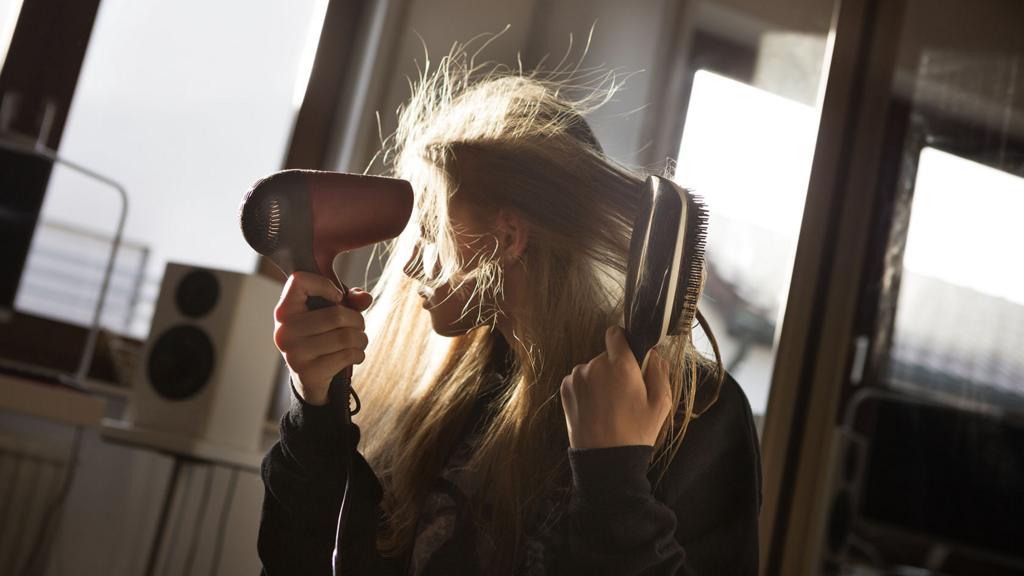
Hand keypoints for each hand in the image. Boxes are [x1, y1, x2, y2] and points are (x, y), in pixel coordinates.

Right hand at [272, 272, 373, 405]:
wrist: (309, 377)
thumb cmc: (321, 336)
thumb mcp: (331, 313)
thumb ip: (350, 300)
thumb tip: (365, 298)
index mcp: (285, 311)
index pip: (299, 281)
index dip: (324, 284)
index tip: (337, 297)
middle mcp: (284, 331)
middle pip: (336, 315)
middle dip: (357, 320)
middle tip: (359, 326)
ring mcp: (294, 353)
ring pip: (345, 337)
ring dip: (361, 339)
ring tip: (359, 341)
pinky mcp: (308, 373)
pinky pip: (347, 356)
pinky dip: (359, 354)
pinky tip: (355, 355)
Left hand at [560, 325, 671, 448]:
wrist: (605, 459)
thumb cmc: (636, 432)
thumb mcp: (661, 404)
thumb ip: (659, 372)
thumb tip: (654, 354)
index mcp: (620, 365)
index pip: (616, 334)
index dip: (624, 342)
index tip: (629, 355)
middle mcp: (594, 365)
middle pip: (606, 356)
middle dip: (615, 368)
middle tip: (624, 393)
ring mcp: (577, 377)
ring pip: (592, 368)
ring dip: (600, 379)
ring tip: (609, 405)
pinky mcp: (565, 389)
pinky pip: (579, 380)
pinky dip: (586, 389)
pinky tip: (595, 408)